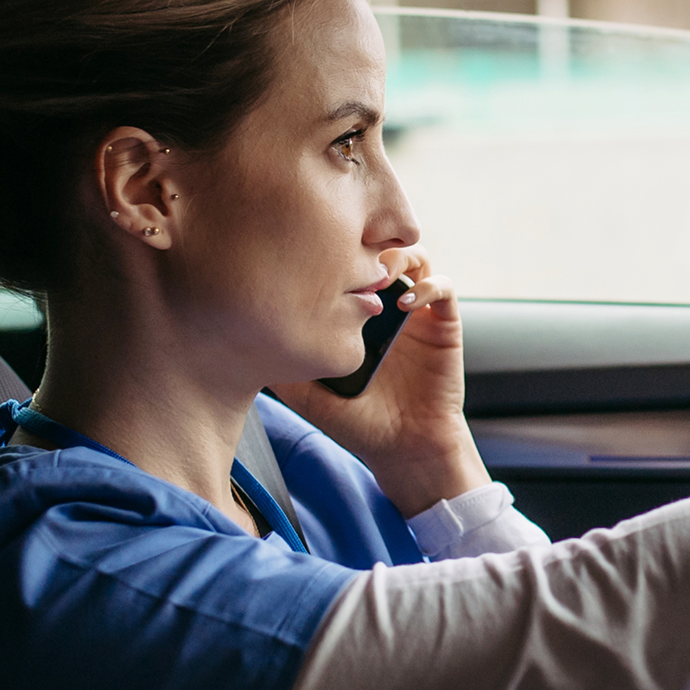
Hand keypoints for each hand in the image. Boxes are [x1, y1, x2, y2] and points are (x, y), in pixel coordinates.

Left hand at [278, 247, 490, 515]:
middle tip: (349, 257)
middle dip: (365, 241)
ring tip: (379, 275)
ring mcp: (414, 311)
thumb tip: (245, 335)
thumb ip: (284, 362)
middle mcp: (384, 304)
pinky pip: (443, 286)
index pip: (344, 261)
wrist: (402, 448)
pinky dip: (428, 285)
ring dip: (397, 256)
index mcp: (352, 312)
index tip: (317, 259)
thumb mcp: (307, 393)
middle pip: (378, 246)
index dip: (332, 250)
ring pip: (413, 256)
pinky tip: (405, 305)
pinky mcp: (442, 323)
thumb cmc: (356, 422)